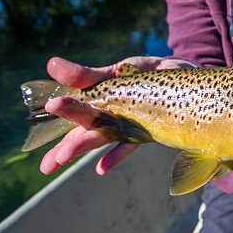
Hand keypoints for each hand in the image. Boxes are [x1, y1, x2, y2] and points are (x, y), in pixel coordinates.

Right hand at [39, 55, 195, 175]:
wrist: (182, 74)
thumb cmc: (146, 74)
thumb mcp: (118, 69)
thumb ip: (88, 74)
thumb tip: (51, 64)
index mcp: (101, 100)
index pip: (77, 110)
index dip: (64, 111)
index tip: (50, 106)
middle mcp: (111, 116)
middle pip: (87, 130)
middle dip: (68, 145)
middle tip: (49, 163)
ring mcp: (129, 124)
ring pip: (104, 137)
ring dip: (85, 148)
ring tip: (64, 159)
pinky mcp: (150, 130)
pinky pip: (132, 144)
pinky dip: (117, 154)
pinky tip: (101, 167)